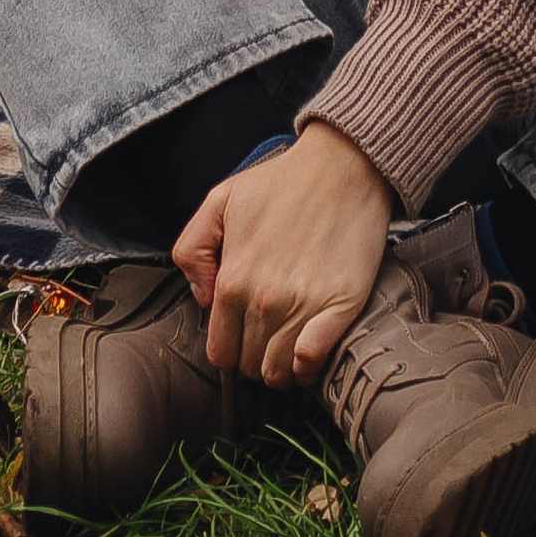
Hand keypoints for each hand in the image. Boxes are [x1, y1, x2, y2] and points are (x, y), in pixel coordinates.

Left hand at [175, 122, 396, 385]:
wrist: (343, 164)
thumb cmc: (283, 182)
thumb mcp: (220, 200)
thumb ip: (192, 249)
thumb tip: (203, 299)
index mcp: (232, 280)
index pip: (221, 352)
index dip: (232, 348)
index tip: (246, 336)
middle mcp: (263, 300)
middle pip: (250, 366)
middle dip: (257, 357)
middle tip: (271, 336)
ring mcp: (302, 305)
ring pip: (279, 372)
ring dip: (282, 367)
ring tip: (291, 343)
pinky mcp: (340, 306)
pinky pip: (312, 361)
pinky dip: (308, 366)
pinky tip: (310, 351)